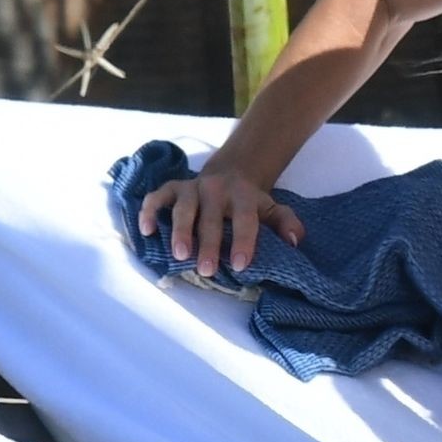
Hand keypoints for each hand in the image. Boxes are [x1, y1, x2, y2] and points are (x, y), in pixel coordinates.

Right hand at [137, 167, 303, 276]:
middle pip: (211, 218)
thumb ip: (285, 223)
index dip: (243, 242)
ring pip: (184, 209)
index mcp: (243, 196)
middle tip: (206, 270)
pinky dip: (148, 211)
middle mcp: (217, 190)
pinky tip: (146, 230)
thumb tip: (296, 241)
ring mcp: (193, 187)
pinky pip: (157, 197)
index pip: (245, 219)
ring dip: (180, 231)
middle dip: (208, 244)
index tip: (240, 265)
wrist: (232, 171)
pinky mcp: (173, 188)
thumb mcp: (271, 208)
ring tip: (179, 255)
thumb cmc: (250, 201)